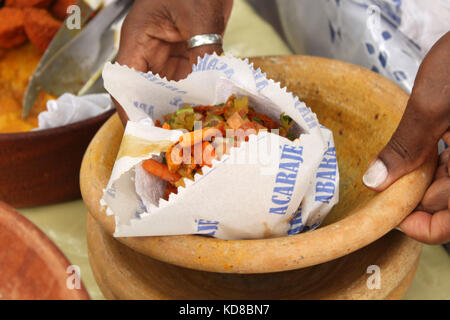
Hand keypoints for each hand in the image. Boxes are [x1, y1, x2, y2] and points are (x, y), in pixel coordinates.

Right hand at [114, 0, 231, 122]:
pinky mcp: (187, 55)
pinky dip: (195, 95)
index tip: (139, 130)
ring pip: (169, 89)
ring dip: (179, 107)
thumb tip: (213, 86)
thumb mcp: (199, 16)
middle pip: (146, 90)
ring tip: (189, 130)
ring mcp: (169, 55)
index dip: (128, 106)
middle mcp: (150, 50)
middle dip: (157, 113)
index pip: (125, 78)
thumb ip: (204, 50)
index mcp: (139, 38)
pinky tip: (205, 110)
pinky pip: (188, 81)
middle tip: (171, 137)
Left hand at [363, 32, 449, 243]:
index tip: (388, 214)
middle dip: (413, 195)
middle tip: (383, 180)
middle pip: (445, 204)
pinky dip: (433, 160)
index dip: (418, 227)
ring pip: (447, 184)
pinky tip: (419, 146)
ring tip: (397, 160)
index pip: (448, 226)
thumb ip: (406, 148)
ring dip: (420, 177)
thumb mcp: (434, 106)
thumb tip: (377, 182)